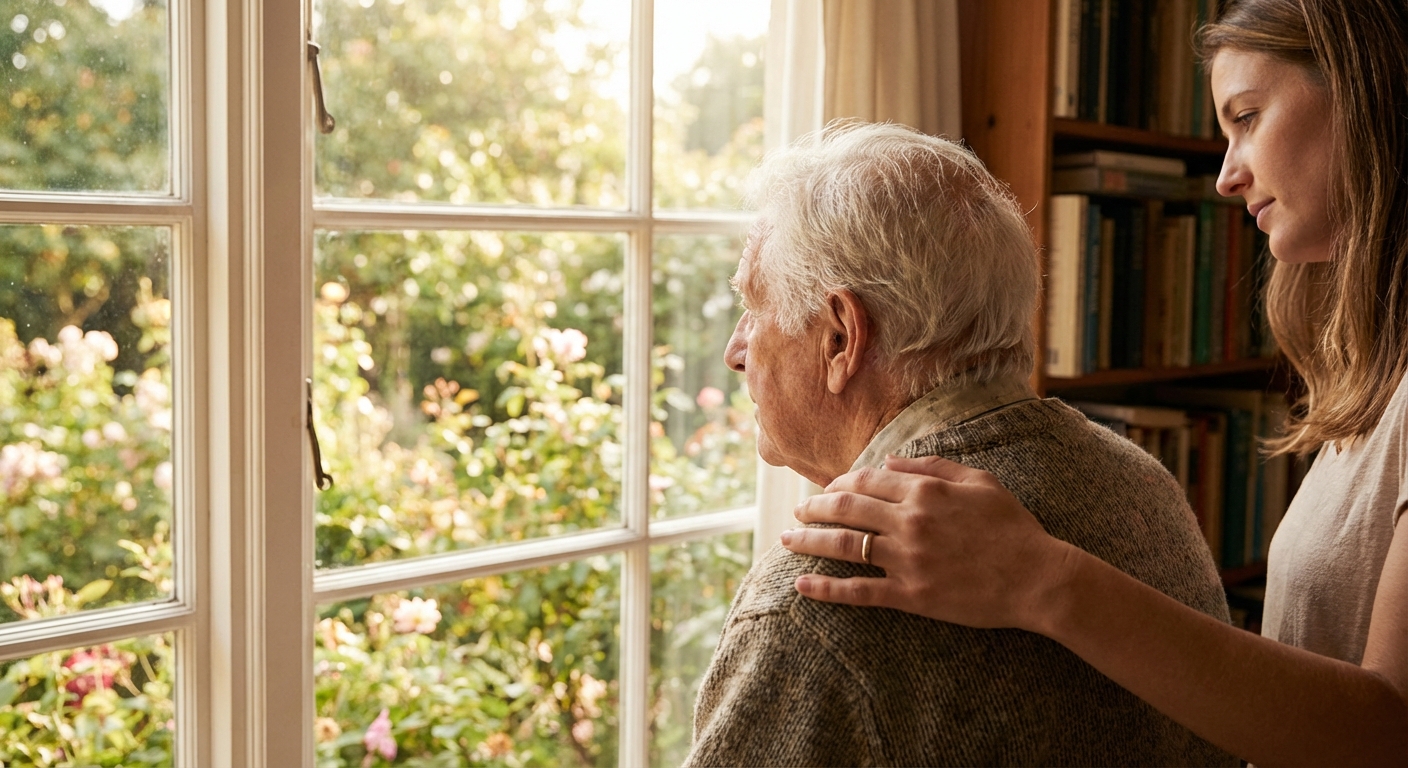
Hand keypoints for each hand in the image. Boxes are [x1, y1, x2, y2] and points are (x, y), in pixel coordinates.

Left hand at [780, 455, 1079, 630]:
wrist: (1038, 578)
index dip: (840, 483)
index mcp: (925, 491)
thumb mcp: (980, 482)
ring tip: (787, 539)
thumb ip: (934, 467)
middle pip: (846, 508)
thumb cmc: (1013, 528)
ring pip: (844, 545)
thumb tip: (892, 461)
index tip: (827, 490)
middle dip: (815, 506)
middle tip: (798, 510)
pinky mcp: (911, 595)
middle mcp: (910, 521)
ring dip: (809, 540)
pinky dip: (827, 588)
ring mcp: (908, 560)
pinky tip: (802, 585)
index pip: (866, 480)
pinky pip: (859, 591)